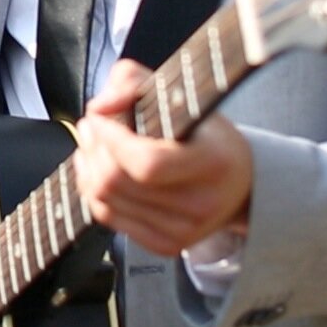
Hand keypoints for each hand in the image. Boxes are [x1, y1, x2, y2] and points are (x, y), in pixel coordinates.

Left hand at [73, 59, 253, 257]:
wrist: (238, 183)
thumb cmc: (204, 133)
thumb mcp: (178, 93)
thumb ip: (132, 81)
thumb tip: (99, 108)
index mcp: (212, 163)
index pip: (147, 163)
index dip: (111, 139)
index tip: (98, 116)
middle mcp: (200, 203)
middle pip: (118, 182)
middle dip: (93, 147)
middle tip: (91, 125)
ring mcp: (184, 230)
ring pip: (106, 200)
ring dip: (88, 166)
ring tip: (93, 143)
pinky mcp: (166, 245)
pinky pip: (109, 218)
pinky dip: (93, 191)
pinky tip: (97, 170)